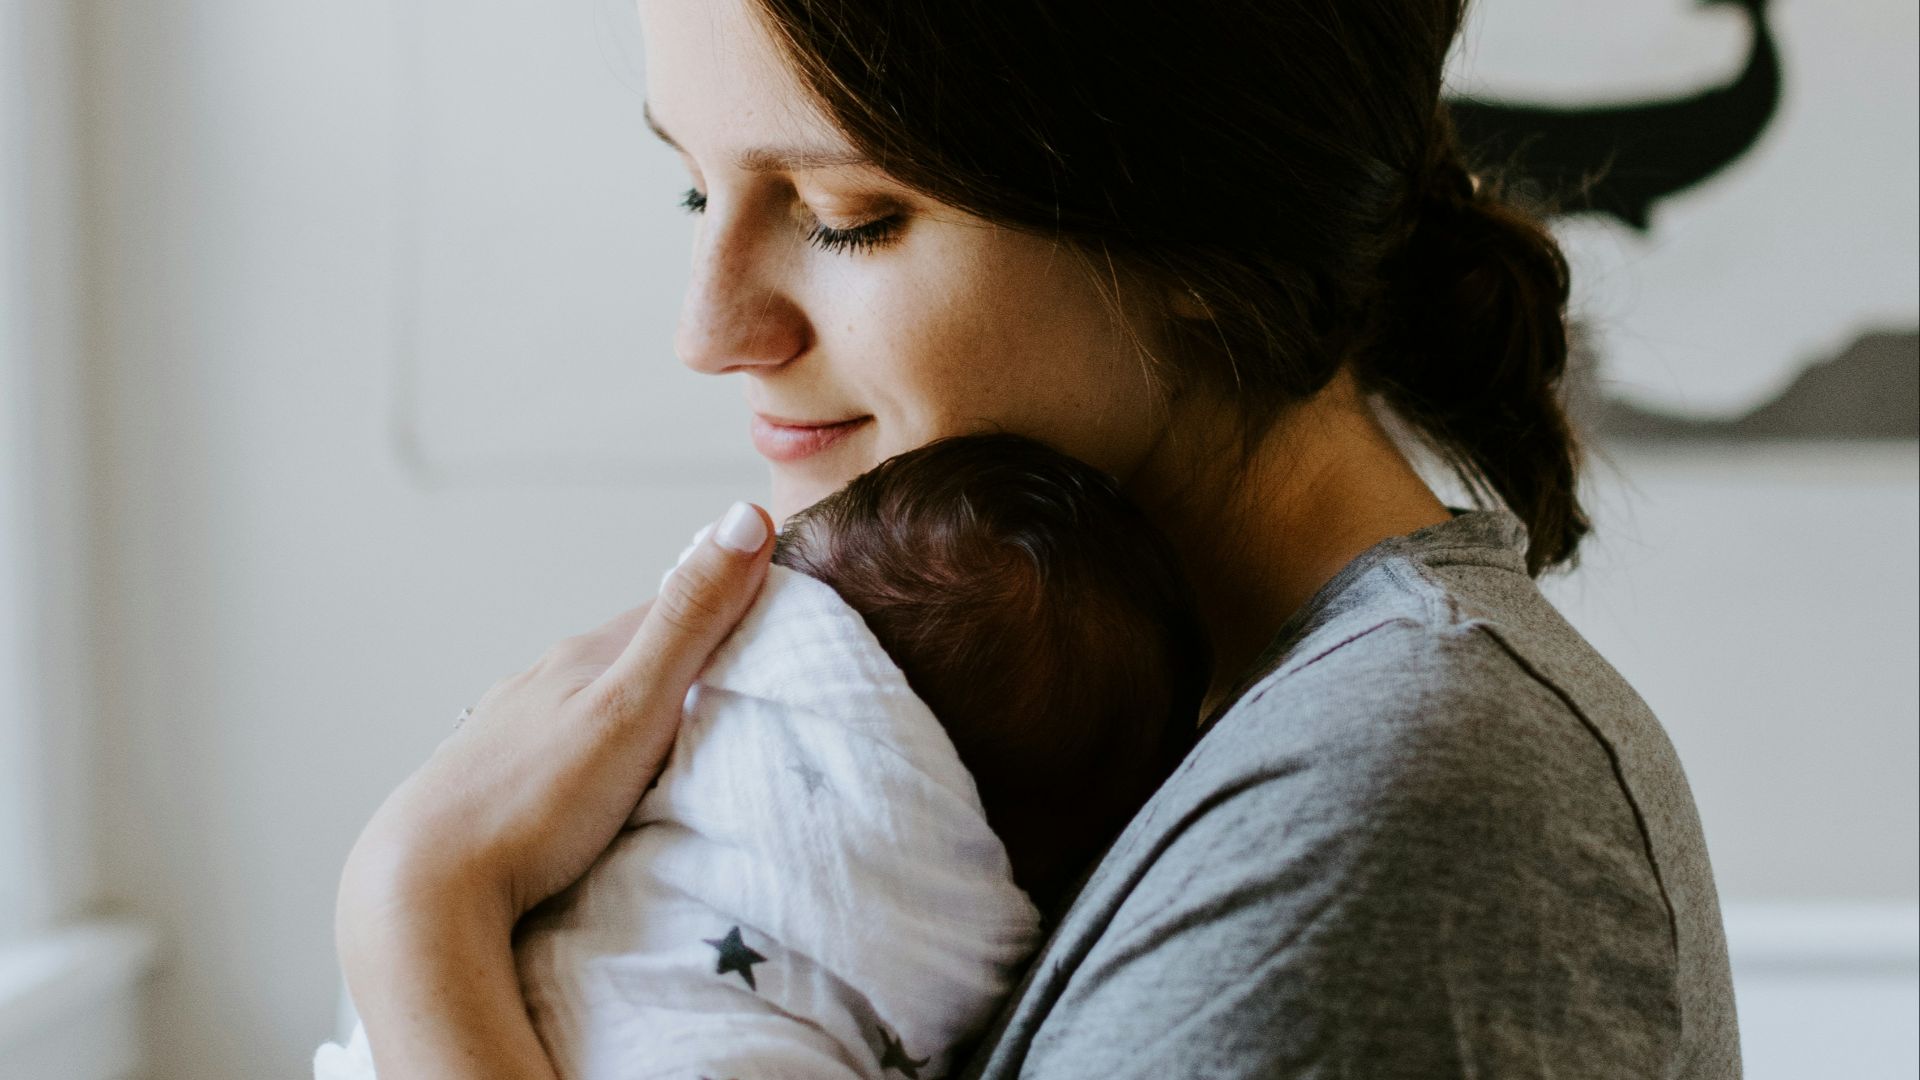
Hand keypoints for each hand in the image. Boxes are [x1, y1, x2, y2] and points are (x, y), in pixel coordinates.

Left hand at [337, 500, 773, 936]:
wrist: (421, 890)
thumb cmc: (534, 803)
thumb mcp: (633, 707)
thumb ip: (690, 621)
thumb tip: (745, 516)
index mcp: (583, 657)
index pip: (672, 608)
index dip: (728, 605)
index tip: (782, 620)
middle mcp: (542, 681)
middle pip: (631, 655)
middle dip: (685, 661)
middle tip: (746, 688)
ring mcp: (511, 730)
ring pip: (591, 701)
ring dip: (637, 709)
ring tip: (680, 741)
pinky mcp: (490, 781)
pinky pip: (560, 748)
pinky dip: (595, 751)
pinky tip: (599, 782)